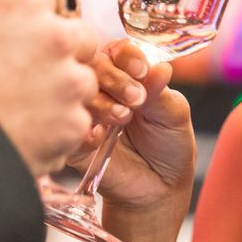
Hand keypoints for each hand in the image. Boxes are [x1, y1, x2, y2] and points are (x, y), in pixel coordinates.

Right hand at [0, 0, 99, 175]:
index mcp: (26, 4)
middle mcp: (56, 35)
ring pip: (85, 83)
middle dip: (67, 57)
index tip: (31, 41)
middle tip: (35, 79)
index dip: (43, 23)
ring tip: (26, 113)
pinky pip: (78, 123)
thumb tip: (27, 23)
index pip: (55, 0)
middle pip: (83, 39)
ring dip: (66, 96)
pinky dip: (59, 132)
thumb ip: (9, 20)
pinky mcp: (74, 122)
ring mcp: (70, 80)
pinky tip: (28, 135)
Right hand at [73, 40, 194, 232]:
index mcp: (127, 74)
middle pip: (93, 64)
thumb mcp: (174, 116)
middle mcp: (102, 88)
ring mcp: (85, 112)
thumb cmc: (168, 147)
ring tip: (123, 119)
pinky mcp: (73, 140)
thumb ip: (161, 93)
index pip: (118, 51)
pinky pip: (67, 126)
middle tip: (136, 99)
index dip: (127, 56)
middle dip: (114, 78)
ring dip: (101, 102)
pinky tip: (100, 138)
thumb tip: (160, 68)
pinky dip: (84, 128)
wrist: (158, 190)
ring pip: (76, 92)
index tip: (141, 70)